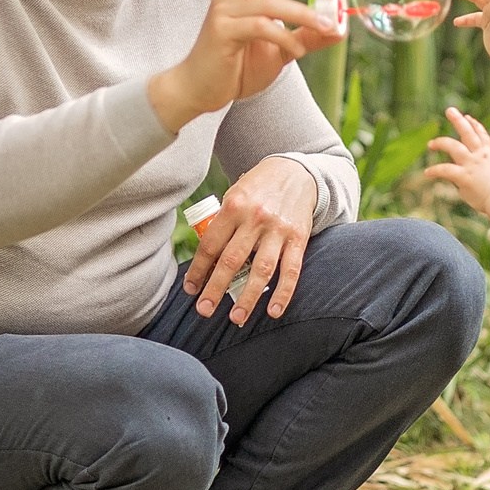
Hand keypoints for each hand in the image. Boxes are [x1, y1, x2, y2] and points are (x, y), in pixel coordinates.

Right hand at [150, 0, 343, 133]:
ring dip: (303, 14)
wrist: (200, 90)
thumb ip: (306, 37)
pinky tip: (296, 51)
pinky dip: (283, 37)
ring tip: (327, 28)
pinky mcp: (221, 30)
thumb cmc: (237, 69)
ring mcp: (224, 11)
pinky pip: (259, 26)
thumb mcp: (280, 51)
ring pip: (270, 3)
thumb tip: (339, 28)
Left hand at [185, 156, 319, 322]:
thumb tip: (206, 259)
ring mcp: (278, 229)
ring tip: (237, 317)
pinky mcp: (299, 238)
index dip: (198, 270)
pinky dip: (283, 293)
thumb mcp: (235, 194)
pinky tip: (274, 311)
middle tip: (204, 310)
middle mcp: (255, 218)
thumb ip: (223, 222)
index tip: (190, 289)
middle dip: (216, 289)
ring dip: (248, 297)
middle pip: (232, 261)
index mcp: (233, 206)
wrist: (296, 171)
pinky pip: (291, 270)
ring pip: (261, 270)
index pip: (210, 245)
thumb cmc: (258, 187)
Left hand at [422, 106, 489, 223]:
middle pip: (468, 133)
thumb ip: (483, 173)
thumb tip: (472, 179)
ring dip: (441, 142)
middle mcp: (480, 156)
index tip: (468, 118)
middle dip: (458, 120)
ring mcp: (471, 164)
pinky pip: (445, 170)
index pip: (482, 136)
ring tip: (430, 144)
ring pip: (453, 146)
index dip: (475, 125)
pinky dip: (435, 170)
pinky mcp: (464, 176)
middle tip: (450, 110)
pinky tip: (427, 172)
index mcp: (489, 155)